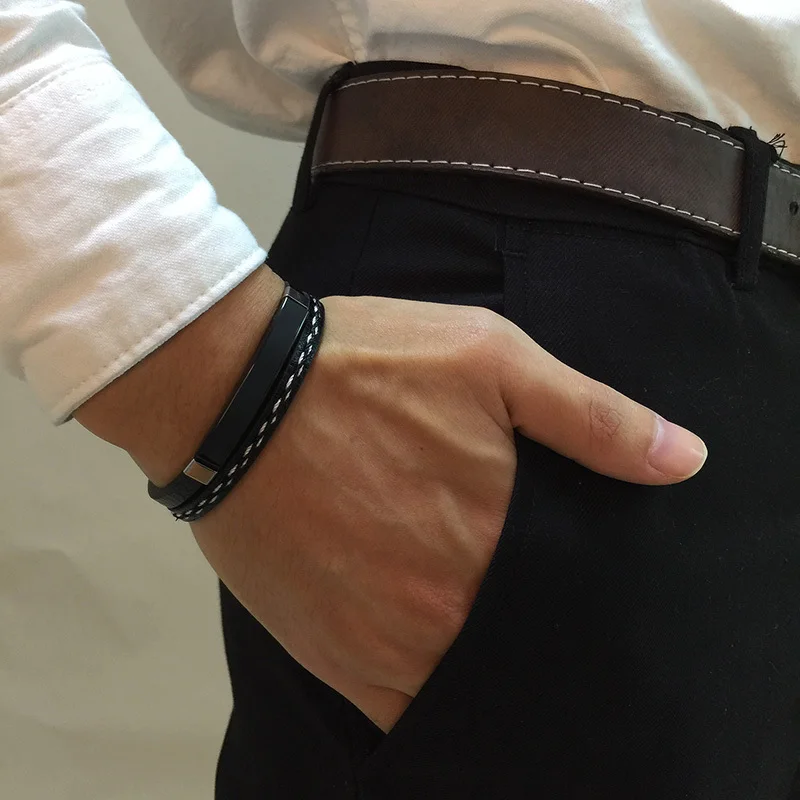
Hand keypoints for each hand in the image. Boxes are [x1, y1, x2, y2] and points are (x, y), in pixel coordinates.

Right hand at [188, 293, 707, 732]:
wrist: (236, 392)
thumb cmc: (362, 366)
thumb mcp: (490, 358)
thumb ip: (591, 417)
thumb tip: (686, 461)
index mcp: (500, 534)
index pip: (574, 600)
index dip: (581, 596)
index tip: (567, 581)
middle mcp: (449, 602)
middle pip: (520, 645)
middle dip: (528, 624)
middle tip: (505, 586)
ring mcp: (387, 639)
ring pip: (467, 687)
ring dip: (478, 662)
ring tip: (464, 614)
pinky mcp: (332, 654)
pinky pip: (404, 710)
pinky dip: (427, 694)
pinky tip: (425, 648)